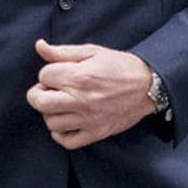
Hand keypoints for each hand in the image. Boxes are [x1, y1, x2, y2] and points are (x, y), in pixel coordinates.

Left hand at [26, 40, 155, 149]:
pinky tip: (66, 121)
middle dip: (39, 94)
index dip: (48, 73)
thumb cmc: (120, 66)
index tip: (58, 74)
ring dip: (51, 113)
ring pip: (51, 122)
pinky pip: (66, 141)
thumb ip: (63, 52)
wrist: (149, 85)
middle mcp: (81, 100)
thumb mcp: (92, 52)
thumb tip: (39, 46)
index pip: (43, 76)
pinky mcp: (96, 133)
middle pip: (39, 102)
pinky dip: (60, 134)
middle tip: (50, 90)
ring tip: (62, 104)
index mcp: (79, 77)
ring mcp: (89, 119)